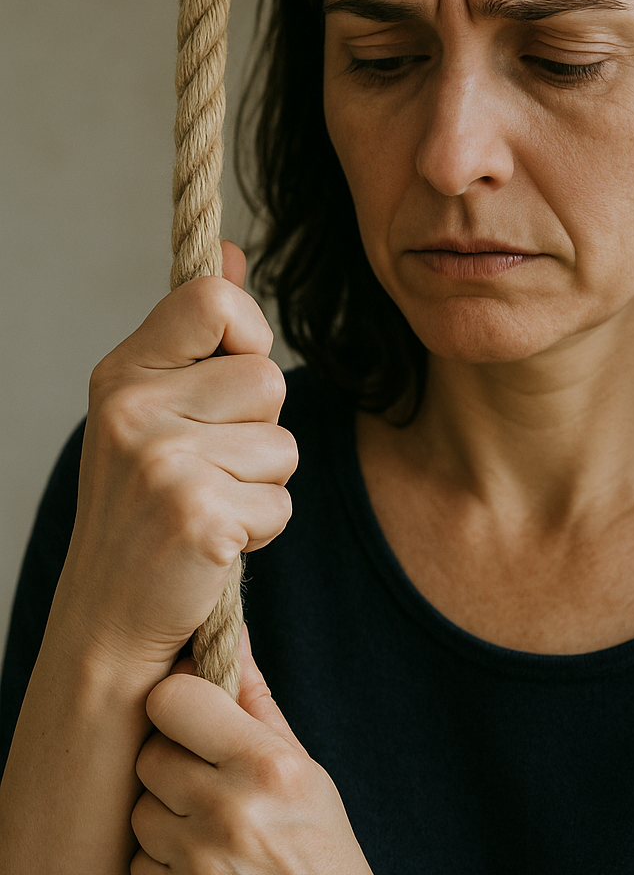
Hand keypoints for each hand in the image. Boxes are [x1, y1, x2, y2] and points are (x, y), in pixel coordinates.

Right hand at [54, 241, 296, 668]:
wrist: (107, 622)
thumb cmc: (142, 512)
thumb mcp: (153, 410)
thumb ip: (195, 334)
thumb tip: (234, 252)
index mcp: (121, 374)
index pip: (213, 298)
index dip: (246, 335)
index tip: (227, 379)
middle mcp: (132, 410)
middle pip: (268, 378)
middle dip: (261, 430)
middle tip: (210, 470)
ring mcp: (162, 463)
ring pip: (284, 444)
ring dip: (264, 484)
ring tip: (209, 507)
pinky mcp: (198, 517)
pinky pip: (281, 502)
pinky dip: (261, 530)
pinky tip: (213, 546)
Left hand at [130, 627, 394, 874]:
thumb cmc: (323, 850)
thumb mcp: (305, 769)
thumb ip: (257, 702)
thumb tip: (228, 633)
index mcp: (268, 766)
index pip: (173, 700)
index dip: (177, 706)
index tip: (192, 719)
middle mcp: (231, 812)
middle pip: (150, 757)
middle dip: (173, 767)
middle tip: (209, 787)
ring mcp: (200, 868)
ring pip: (139, 814)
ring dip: (166, 821)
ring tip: (213, 837)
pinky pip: (139, 870)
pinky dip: (165, 872)